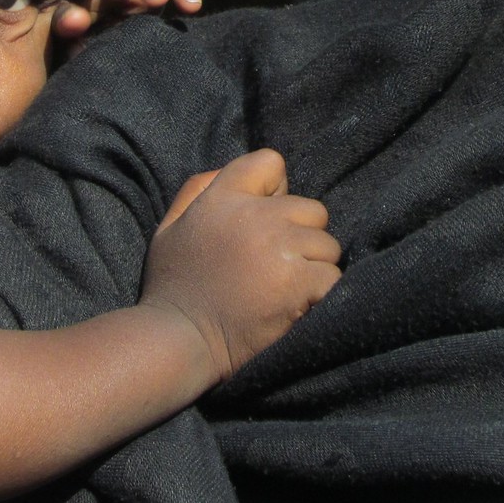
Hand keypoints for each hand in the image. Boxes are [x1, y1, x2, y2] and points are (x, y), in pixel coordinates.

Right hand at [139, 149, 341, 384]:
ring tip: (284, 291)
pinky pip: (333, 278)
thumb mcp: (170, 226)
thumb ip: (198, 190)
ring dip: (314, 269)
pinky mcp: (299, 284)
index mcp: (223, 197)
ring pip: (328, 246)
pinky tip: (296, 308)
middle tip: (276, 267)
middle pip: (312, 209)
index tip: (263, 222)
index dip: (275, 191)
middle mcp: (256, 216)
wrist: (176, 340)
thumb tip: (234, 175)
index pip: (271, 162)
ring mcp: (280, 249)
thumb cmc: (172, 287)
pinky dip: (321, 296)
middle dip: (302, 237)